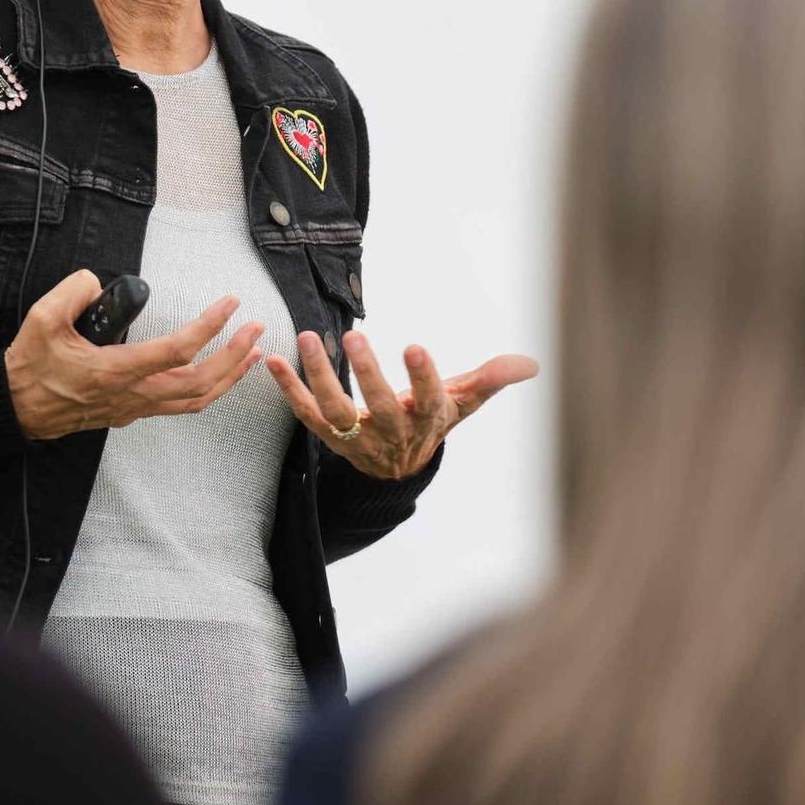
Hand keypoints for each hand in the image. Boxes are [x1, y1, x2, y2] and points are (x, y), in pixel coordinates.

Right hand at [6, 270, 264, 438]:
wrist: (15, 409)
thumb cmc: (30, 367)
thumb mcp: (41, 320)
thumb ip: (72, 292)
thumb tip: (96, 280)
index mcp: (114, 371)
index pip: (175, 351)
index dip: (208, 327)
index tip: (229, 304)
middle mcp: (131, 394)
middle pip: (199, 381)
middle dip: (234, 354)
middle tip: (255, 328)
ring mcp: (134, 407)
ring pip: (195, 400)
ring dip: (229, 376)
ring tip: (252, 353)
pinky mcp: (132, 412)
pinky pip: (181, 405)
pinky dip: (209, 389)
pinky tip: (221, 374)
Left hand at [267, 330, 538, 479]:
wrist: (399, 469)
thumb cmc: (433, 420)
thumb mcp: (465, 402)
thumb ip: (492, 379)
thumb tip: (532, 364)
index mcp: (427, 421)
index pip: (429, 400)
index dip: (422, 377)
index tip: (415, 346)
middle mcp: (390, 433)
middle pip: (378, 408)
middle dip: (367, 374)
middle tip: (354, 335)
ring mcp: (356, 438)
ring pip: (335, 412)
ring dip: (318, 376)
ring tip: (308, 337)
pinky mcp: (328, 436)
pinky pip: (305, 415)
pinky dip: (287, 390)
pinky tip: (272, 361)